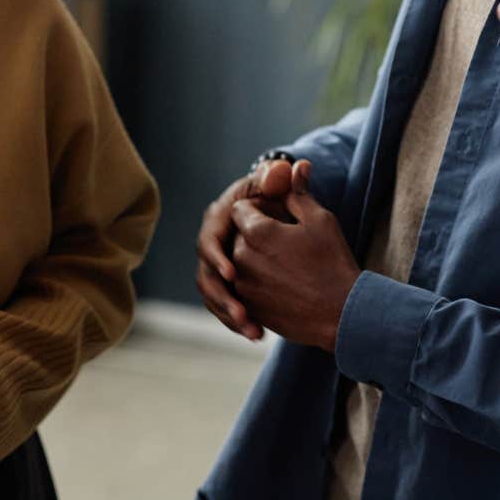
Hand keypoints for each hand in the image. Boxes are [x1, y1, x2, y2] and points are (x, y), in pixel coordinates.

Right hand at [196, 159, 306, 338]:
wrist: (278, 214)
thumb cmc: (277, 195)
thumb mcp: (280, 188)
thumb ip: (282, 179)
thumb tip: (293, 165)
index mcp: (219, 217)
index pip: (210, 240)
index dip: (218, 257)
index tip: (233, 273)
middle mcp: (213, 242)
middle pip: (206, 275)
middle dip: (223, 297)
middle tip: (242, 313)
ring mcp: (217, 266)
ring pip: (213, 295)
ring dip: (229, 315)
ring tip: (253, 330)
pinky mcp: (226, 284)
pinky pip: (223, 306)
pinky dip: (236, 321)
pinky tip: (258, 333)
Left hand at [230, 181, 358, 351]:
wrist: (342, 315)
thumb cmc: (333, 263)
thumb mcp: (320, 220)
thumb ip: (298, 192)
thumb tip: (296, 165)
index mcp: (256, 232)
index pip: (241, 208)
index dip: (260, 209)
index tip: (282, 218)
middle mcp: (241, 258)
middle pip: (239, 235)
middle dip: (258, 234)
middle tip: (289, 243)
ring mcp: (243, 286)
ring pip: (240, 262)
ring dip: (257, 259)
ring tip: (290, 266)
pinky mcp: (249, 308)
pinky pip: (245, 287)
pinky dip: (260, 282)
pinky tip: (286, 285)